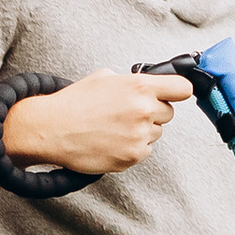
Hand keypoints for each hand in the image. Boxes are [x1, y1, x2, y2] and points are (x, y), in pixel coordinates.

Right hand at [0, 69, 189, 175]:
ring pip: (155, 133)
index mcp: (139, 87)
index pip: (182, 88)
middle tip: (128, 112)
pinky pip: (144, 151)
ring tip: (114, 127)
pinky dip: (131, 147)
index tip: (172, 94)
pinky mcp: (132, 157)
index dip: (177, 91)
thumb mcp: (104, 78)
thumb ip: (132, 82)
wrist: (52, 129)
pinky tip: (111, 140)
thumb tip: (148, 86)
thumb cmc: (75, 103)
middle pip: (168, 113)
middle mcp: (143, 111)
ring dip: (141, 131)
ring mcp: (139, 136)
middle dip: (153, 112)